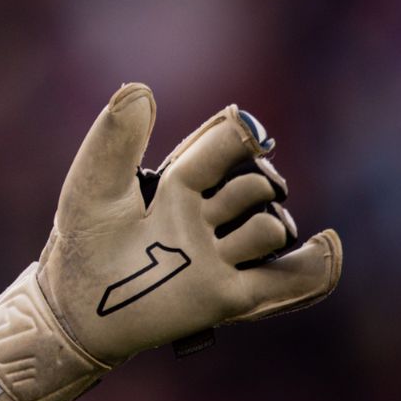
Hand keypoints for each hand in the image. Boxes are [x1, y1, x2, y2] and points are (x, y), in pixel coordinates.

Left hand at [0, 83, 341, 400]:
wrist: (75, 312)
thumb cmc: (80, 245)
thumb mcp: (92, 187)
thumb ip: (115, 141)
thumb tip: (140, 89)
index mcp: (176, 186)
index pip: (223, 148)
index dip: (241, 135)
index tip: (252, 133)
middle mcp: (203, 219)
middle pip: (254, 187)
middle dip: (258, 183)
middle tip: (246, 190)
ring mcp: (218, 257)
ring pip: (268, 229)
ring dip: (265, 226)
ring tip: (248, 233)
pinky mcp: (226, 297)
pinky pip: (282, 281)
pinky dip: (312, 266)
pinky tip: (326, 245)